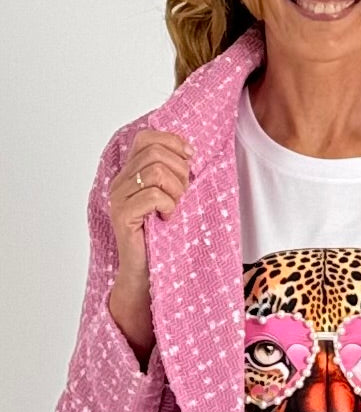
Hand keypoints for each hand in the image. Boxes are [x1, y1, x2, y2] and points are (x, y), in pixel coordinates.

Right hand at [108, 129, 193, 288]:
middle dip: (179, 170)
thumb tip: (189, 153)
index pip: (146, 138)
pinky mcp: (122, 215)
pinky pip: (153, 195)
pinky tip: (167, 218)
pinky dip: (168, 205)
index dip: (172, 142)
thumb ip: (172, 174)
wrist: (145, 273)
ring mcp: (119, 198)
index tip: (190, 158)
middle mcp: (120, 182)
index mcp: (130, 174)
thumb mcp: (171, 198)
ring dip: (176, 189)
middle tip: (183, 194)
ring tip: (175, 208)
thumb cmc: (161, 238)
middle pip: (155, 152)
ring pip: (156, 172)